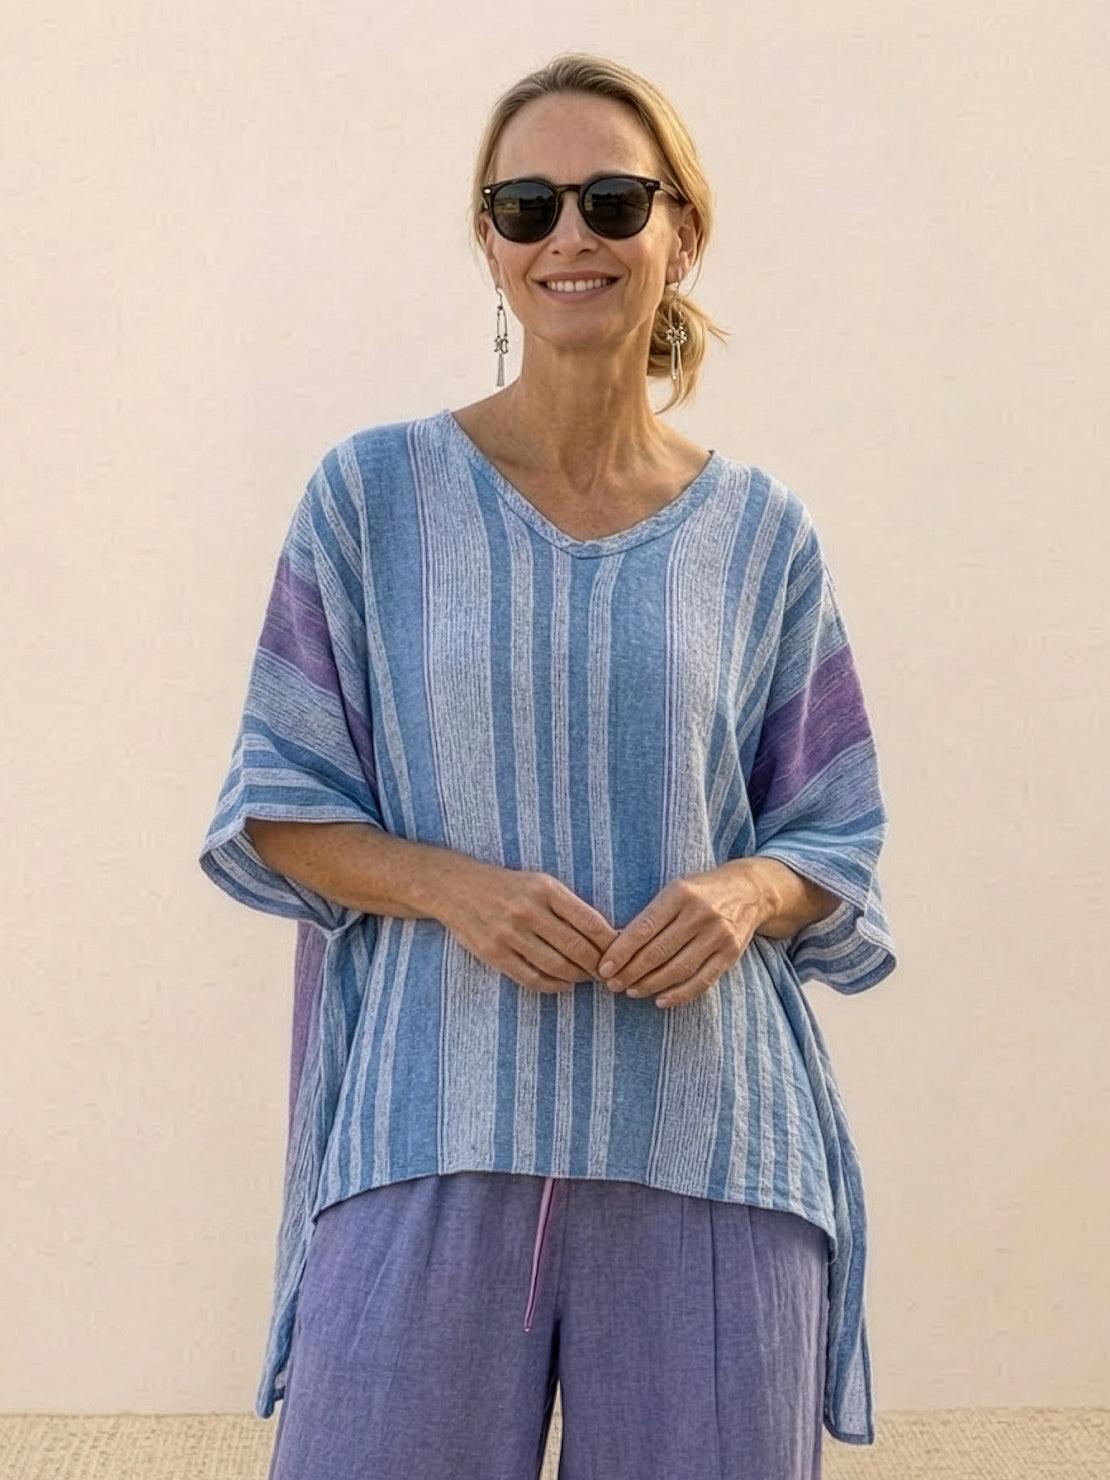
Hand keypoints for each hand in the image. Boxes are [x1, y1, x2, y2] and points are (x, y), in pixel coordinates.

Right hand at [438, 858, 619, 994]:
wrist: (456, 887)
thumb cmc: (508, 886)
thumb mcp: (539, 884)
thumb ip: (568, 907)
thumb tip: (605, 935)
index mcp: (545, 889)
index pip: (590, 922)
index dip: (610, 943)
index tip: (621, 954)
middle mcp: (528, 910)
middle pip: (577, 947)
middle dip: (598, 965)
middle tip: (609, 974)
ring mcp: (510, 933)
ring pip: (557, 965)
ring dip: (578, 977)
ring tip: (587, 978)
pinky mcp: (494, 953)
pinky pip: (531, 977)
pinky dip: (553, 986)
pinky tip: (563, 984)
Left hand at [594, 862, 770, 1008]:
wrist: (750, 891)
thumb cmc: (701, 892)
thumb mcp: (676, 890)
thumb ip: (653, 915)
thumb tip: (618, 948)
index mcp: (680, 894)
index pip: (644, 928)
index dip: (622, 951)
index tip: (604, 967)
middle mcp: (700, 914)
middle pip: (658, 951)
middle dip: (631, 972)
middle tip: (612, 985)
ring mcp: (718, 935)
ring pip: (678, 969)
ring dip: (651, 985)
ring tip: (632, 991)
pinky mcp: (731, 954)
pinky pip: (702, 980)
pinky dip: (679, 994)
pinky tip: (661, 1000)